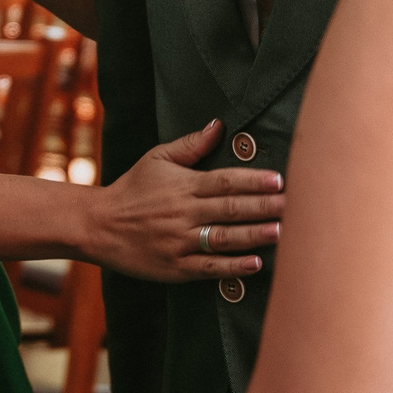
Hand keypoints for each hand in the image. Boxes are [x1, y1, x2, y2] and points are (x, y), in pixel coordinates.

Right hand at [84, 120, 283, 284]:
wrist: (99, 225)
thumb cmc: (132, 189)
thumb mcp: (156, 159)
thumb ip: (190, 145)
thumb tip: (218, 125)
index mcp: (182, 186)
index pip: (225, 181)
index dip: (253, 180)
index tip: (278, 179)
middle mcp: (184, 213)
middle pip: (230, 209)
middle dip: (263, 207)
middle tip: (293, 205)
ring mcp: (180, 242)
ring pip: (224, 238)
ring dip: (254, 235)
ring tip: (281, 231)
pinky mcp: (176, 267)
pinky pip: (209, 267)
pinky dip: (233, 266)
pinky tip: (255, 263)